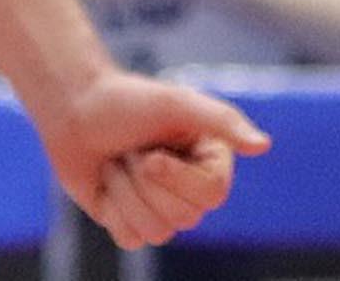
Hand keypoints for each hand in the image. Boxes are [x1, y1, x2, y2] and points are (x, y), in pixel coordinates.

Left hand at [36, 71, 267, 251]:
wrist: (75, 109)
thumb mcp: (177, 104)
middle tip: (133, 149)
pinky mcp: (131, 223)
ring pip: (155, 232)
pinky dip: (113, 209)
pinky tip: (106, 182)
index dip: (177, 179)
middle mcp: (190, 188)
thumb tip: (264, 146)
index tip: (151, 152)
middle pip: (183, 218)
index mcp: (210, 160)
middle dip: (146, 182)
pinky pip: (130, 239)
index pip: (212, 195)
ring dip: (126, 192)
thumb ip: (223, 121)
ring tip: (118, 161)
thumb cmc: (128, 101)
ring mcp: (161, 209)